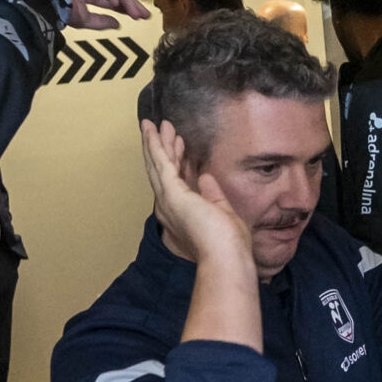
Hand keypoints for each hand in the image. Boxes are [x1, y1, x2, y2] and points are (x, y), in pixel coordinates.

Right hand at [141, 119, 249, 266]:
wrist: (226, 257)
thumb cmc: (229, 244)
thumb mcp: (222, 212)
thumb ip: (212, 195)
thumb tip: (206, 178)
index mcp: (181, 214)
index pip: (176, 181)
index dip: (176, 161)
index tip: (179, 144)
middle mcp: (169, 207)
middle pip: (161, 171)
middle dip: (161, 148)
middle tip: (159, 127)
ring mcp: (168, 199)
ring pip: (157, 164)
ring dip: (155, 142)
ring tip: (152, 124)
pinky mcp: (171, 192)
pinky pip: (161, 163)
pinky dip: (156, 145)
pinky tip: (154, 131)